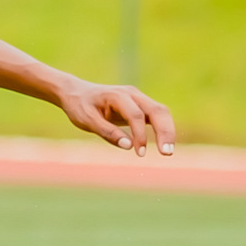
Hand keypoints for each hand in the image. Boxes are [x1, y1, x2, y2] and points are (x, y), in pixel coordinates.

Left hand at [54, 80, 174, 155]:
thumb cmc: (80, 106)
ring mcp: (138, 98)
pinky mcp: (140, 105)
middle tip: (167, 154)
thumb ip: (107, 132)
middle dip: (165, 131)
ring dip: (167, 131)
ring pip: (161, 112)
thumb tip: (128, 146)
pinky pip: (156, 115)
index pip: (135, 115)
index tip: (140, 153)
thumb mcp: (87, 120)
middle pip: (157, 110)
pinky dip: (162, 128)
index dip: (140, 135)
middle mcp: (132, 94)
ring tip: (168, 152)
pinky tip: (164, 144)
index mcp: (118, 95)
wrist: (76, 92)